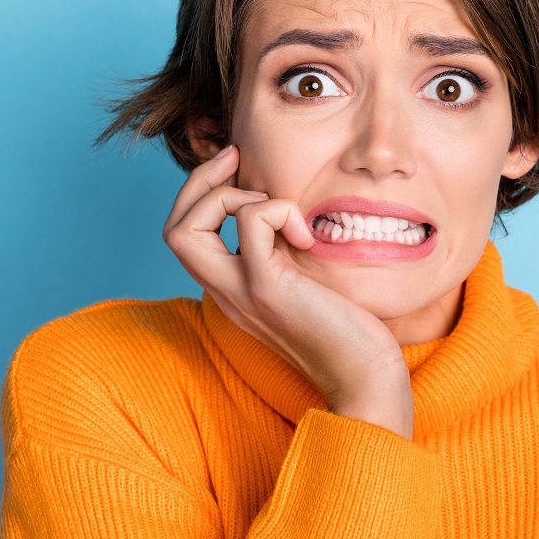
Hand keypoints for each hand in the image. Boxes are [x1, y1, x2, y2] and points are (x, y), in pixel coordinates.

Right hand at [162, 145, 413, 437]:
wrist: (366, 378)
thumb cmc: (348, 331)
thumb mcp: (304, 281)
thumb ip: (284, 251)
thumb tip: (288, 212)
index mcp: (231, 289)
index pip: (184, 235)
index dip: (200, 194)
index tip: (236, 168)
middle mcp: (226, 292)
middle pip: (173, 230)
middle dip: (198, 182)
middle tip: (236, 160)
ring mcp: (241, 292)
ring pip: (185, 231)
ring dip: (229, 196)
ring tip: (278, 210)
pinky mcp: (268, 289)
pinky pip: (250, 224)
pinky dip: (277, 209)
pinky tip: (308, 236)